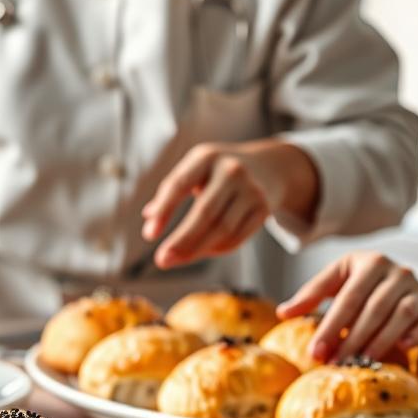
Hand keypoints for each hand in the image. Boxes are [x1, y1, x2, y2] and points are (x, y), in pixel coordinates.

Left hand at [141, 140, 317, 268]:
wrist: (269, 166)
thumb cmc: (218, 171)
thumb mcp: (195, 168)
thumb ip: (171, 190)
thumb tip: (148, 218)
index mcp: (206, 156)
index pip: (179, 184)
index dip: (163, 210)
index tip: (149, 235)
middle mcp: (231, 171)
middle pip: (205, 212)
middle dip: (181, 240)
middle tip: (162, 260)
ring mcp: (251, 190)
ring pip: (222, 229)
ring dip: (196, 250)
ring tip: (176, 260)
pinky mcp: (263, 210)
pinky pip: (236, 237)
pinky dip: (216, 249)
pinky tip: (200, 252)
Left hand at [278, 252, 417, 362]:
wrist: (393, 277)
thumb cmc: (357, 282)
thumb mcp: (334, 280)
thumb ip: (310, 295)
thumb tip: (282, 313)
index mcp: (370, 262)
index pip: (347, 298)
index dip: (330, 327)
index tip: (315, 352)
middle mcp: (398, 272)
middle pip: (373, 309)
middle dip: (352, 339)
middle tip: (335, 363)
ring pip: (401, 316)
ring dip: (381, 341)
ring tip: (361, 362)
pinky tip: (402, 349)